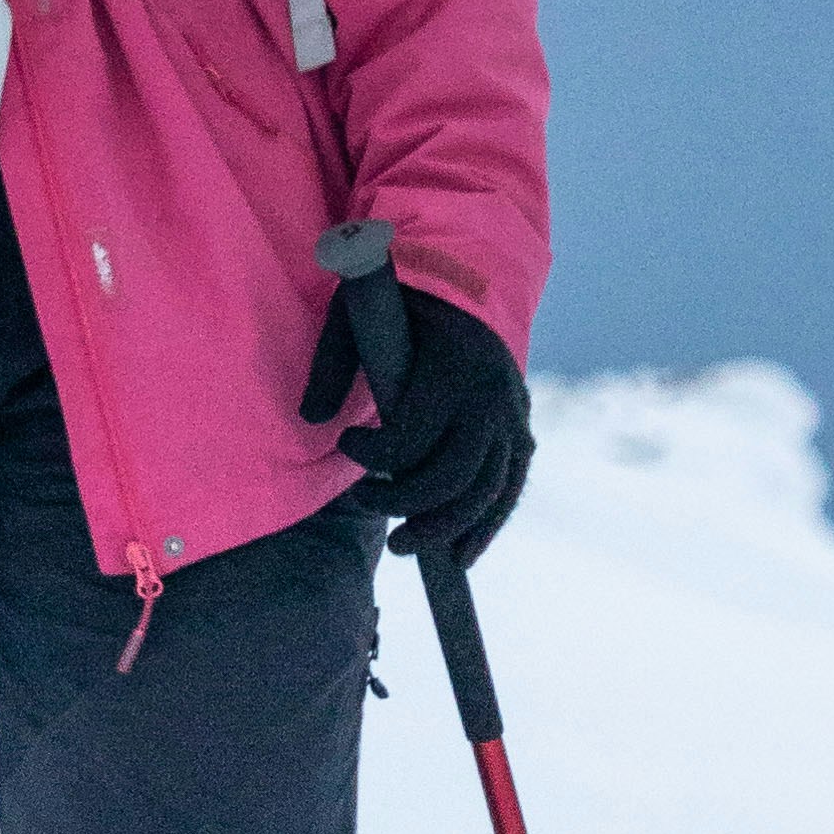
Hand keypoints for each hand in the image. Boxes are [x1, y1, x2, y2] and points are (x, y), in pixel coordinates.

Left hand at [299, 275, 532, 561]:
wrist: (472, 276)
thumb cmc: (404, 296)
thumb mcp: (357, 313)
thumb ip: (333, 365)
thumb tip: (312, 420)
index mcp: (454, 365)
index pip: (413, 434)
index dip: (373, 454)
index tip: (346, 444)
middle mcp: (491, 396)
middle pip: (453, 475)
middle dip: (406, 503)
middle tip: (367, 505)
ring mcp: (513, 416)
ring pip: (486, 490)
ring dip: (445, 527)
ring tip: (403, 546)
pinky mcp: (521, 430)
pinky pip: (510, 489)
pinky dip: (486, 526)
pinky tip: (459, 556)